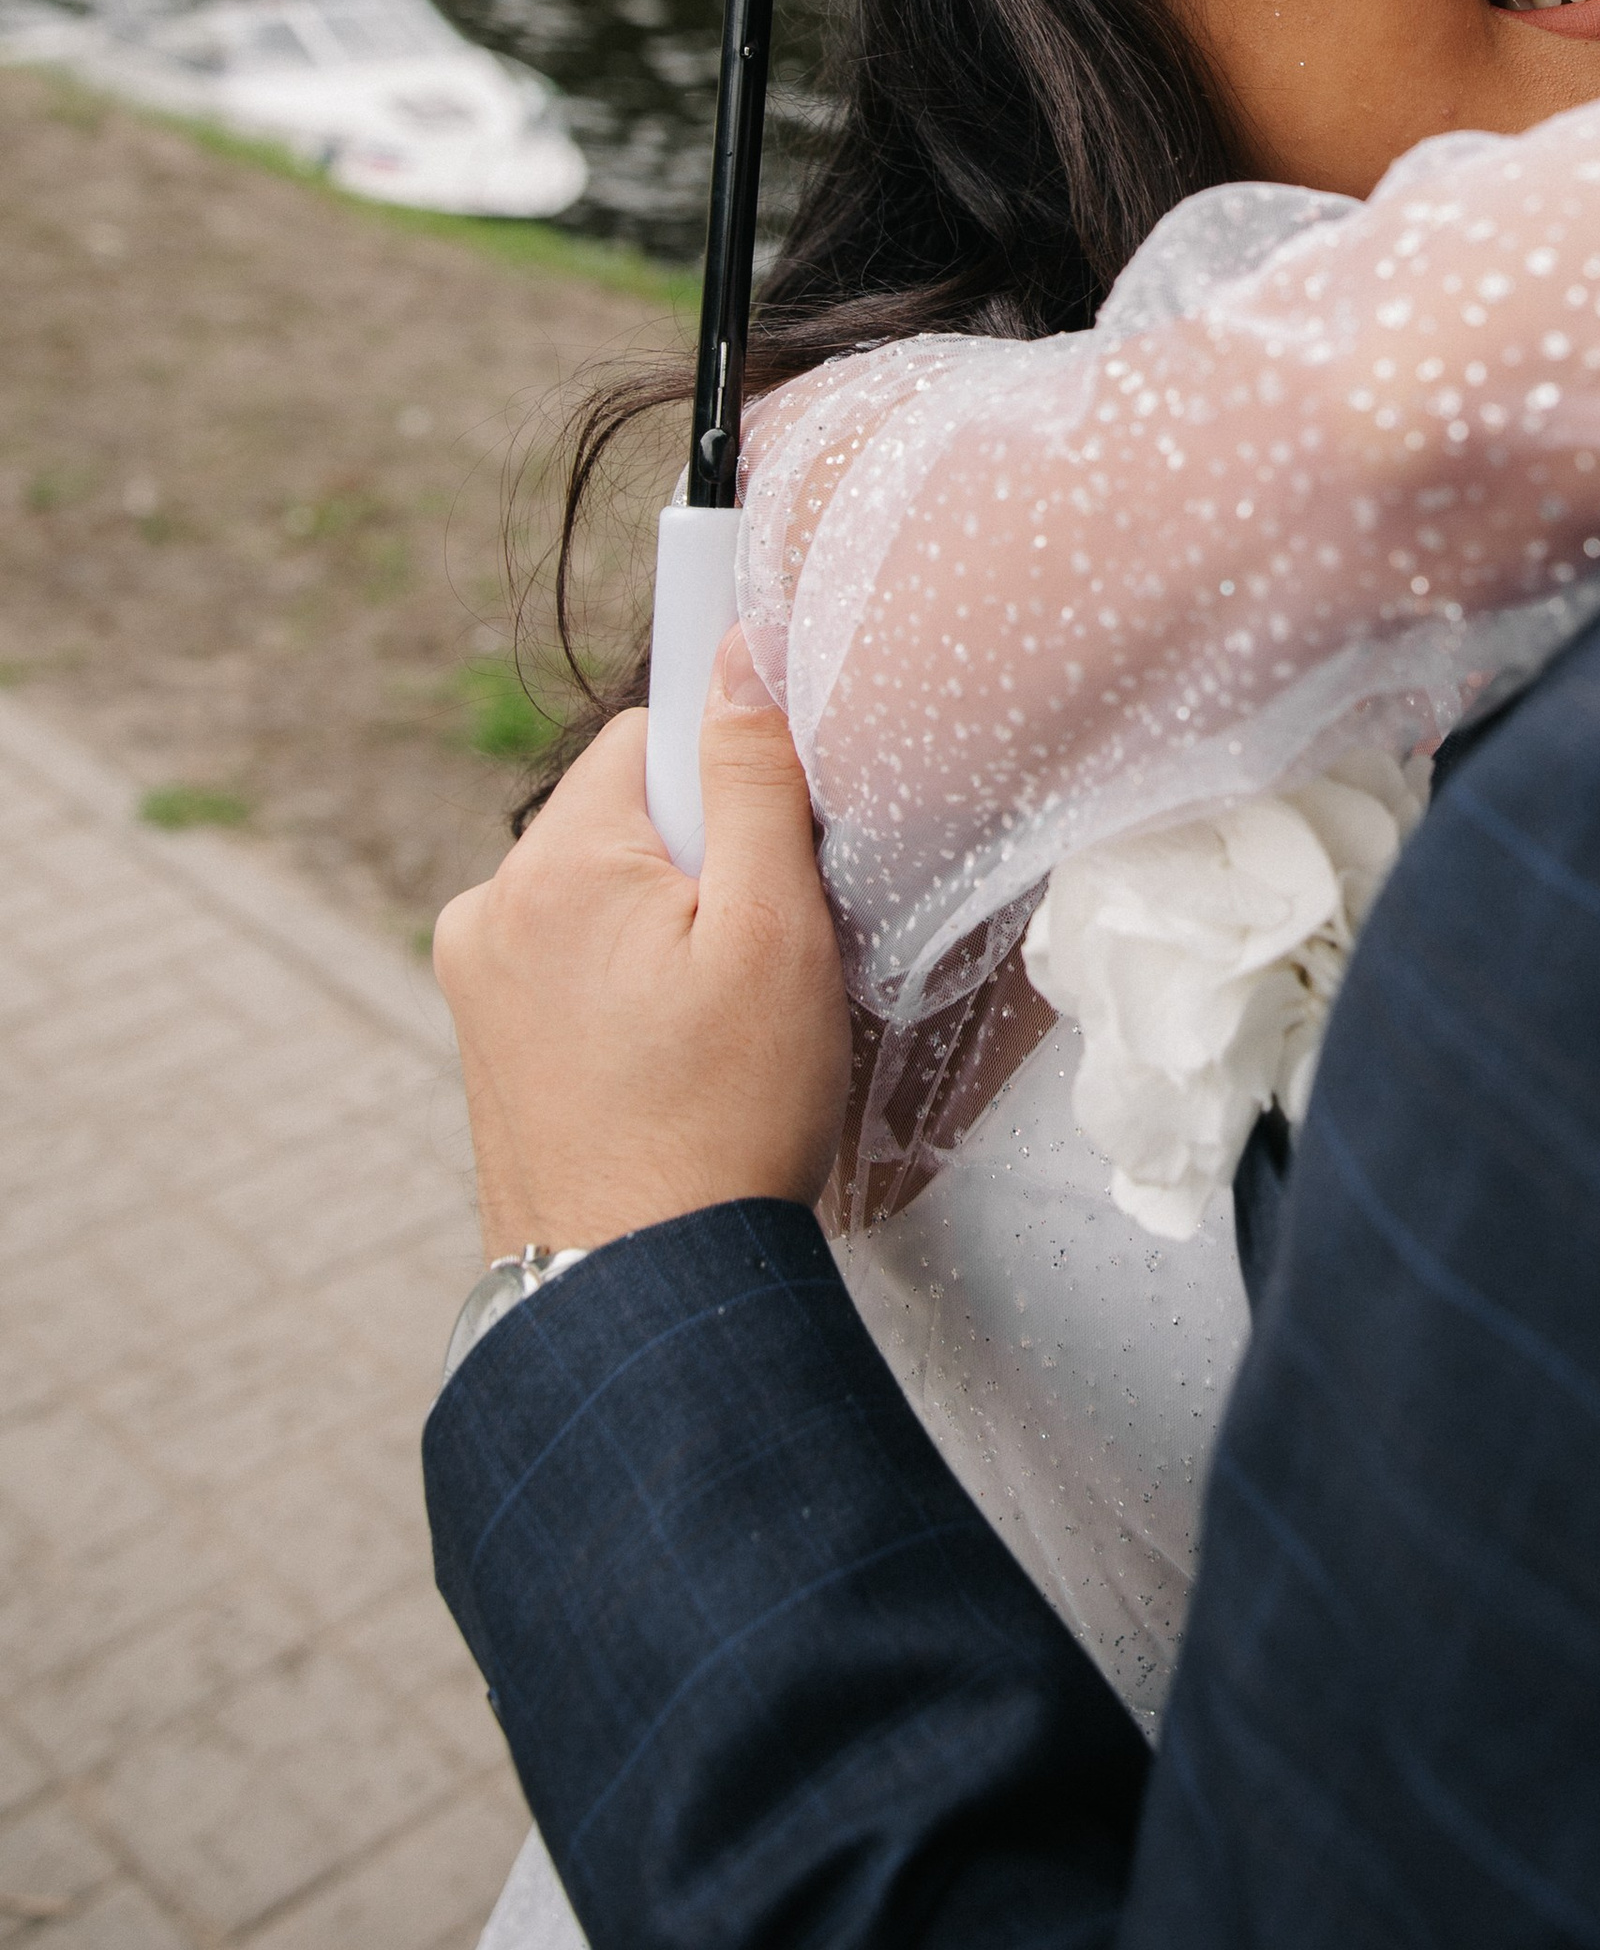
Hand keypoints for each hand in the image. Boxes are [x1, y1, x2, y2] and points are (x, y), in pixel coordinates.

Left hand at [434, 634, 851, 1258]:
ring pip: (601, 891)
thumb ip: (753, 779)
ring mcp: (474, 983)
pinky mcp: (484, 1043)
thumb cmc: (724, 1121)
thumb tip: (736, 652)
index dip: (730, 786)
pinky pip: (571, 959)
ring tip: (715, 1030)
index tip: (770, 866)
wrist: (643, 1300)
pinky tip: (673, 1061)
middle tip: (755, 965)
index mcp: (550, 867)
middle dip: (699, 863)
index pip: (653, 736)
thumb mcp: (772, 932)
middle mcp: (486, 911)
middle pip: (625, 815)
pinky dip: (627, 986)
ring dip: (663, 929)